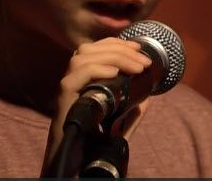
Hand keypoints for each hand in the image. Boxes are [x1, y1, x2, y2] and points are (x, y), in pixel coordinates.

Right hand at [42, 37, 152, 174]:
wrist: (77, 171)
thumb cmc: (94, 150)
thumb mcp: (119, 126)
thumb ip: (132, 110)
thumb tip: (149, 93)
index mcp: (83, 84)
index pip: (94, 50)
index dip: (115, 44)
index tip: (138, 47)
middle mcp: (72, 84)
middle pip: (87, 50)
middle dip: (119, 49)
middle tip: (143, 60)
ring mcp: (66, 93)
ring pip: (80, 58)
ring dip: (112, 56)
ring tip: (135, 66)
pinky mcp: (62, 104)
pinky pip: (73, 79)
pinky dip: (95, 70)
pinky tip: (114, 73)